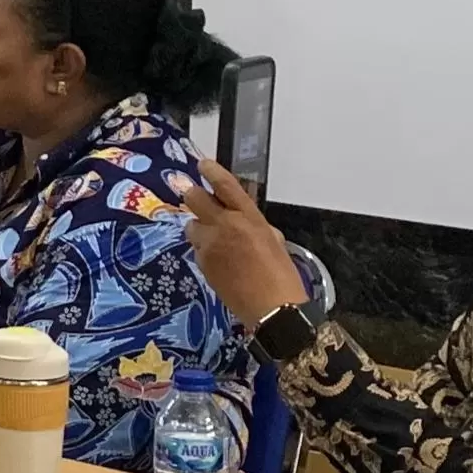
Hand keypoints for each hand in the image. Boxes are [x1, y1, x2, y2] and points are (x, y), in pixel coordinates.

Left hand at [170, 160, 310, 325]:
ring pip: (191, 226)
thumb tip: (244, 222)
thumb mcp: (273, 242)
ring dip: (199, 229)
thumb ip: (254, 226)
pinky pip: (197, 249)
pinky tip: (219, 263)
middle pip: (195, 198)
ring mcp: (210, 244)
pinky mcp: (202, 262)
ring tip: (214, 240)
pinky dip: (204, 251)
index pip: (226, 186)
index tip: (203, 164)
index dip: (212, 171)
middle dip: (193, 196)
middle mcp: (226, 226)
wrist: (272, 307)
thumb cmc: (281, 275)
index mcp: (250, 217)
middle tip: (196, 199)